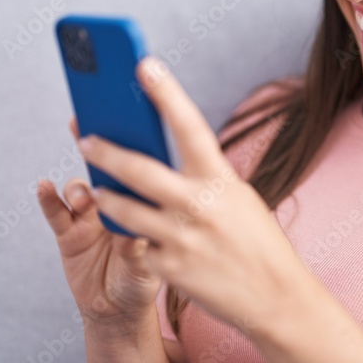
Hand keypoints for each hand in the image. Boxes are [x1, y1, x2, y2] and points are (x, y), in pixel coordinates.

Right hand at [37, 117, 161, 329]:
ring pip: (80, 187)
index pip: (139, 161)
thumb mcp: (150, 263)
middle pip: (105, 164)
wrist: (118, 312)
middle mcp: (115, 199)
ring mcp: (89, 214)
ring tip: (83, 198)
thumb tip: (132, 228)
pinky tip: (43, 187)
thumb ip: (139, 244)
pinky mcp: (68, 233)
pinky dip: (48, 198)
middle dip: (96, 143)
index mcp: (143, 200)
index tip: (126, 111)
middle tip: (87, 125)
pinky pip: (56, 212)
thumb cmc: (142, 279)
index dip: (133, 137)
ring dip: (78, 187)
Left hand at [79, 56, 311, 334]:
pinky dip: (129, 236)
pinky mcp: (170, 269)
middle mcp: (199, 206)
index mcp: (221, 179)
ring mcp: (182, 239)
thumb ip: (203, 177)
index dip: (166, 93)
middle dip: (106, 151)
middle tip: (85, 137)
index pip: (189, 126)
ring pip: (125, 210)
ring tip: (98, 188)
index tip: (143, 65)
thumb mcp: (237, 197)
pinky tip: (125, 230)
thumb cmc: (255, 240)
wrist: (277, 297)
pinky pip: (136, 245)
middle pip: (140, 169)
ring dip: (106, 197)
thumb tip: (162, 153)